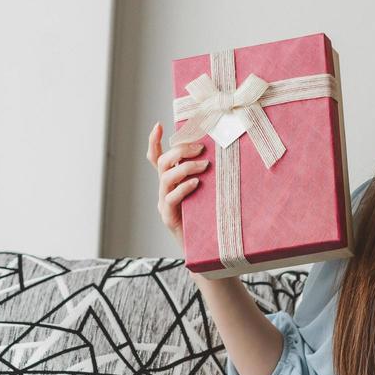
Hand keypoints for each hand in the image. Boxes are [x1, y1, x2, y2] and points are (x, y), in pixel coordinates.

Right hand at [146, 122, 209, 250]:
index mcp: (170, 181)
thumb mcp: (207, 190)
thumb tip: (221, 152)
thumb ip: (206, 174)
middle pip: (163, 162)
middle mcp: (164, 190)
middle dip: (181, 150)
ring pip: (166, 177)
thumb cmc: (209, 216)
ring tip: (204, 166)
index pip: (156, 158)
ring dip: (186, 167)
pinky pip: (171, 198)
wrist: (207, 249)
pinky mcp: (169, 217)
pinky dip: (183, 187)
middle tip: (201, 149)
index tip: (159, 125)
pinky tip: (196, 184)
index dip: (154, 141)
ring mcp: (164, 204)